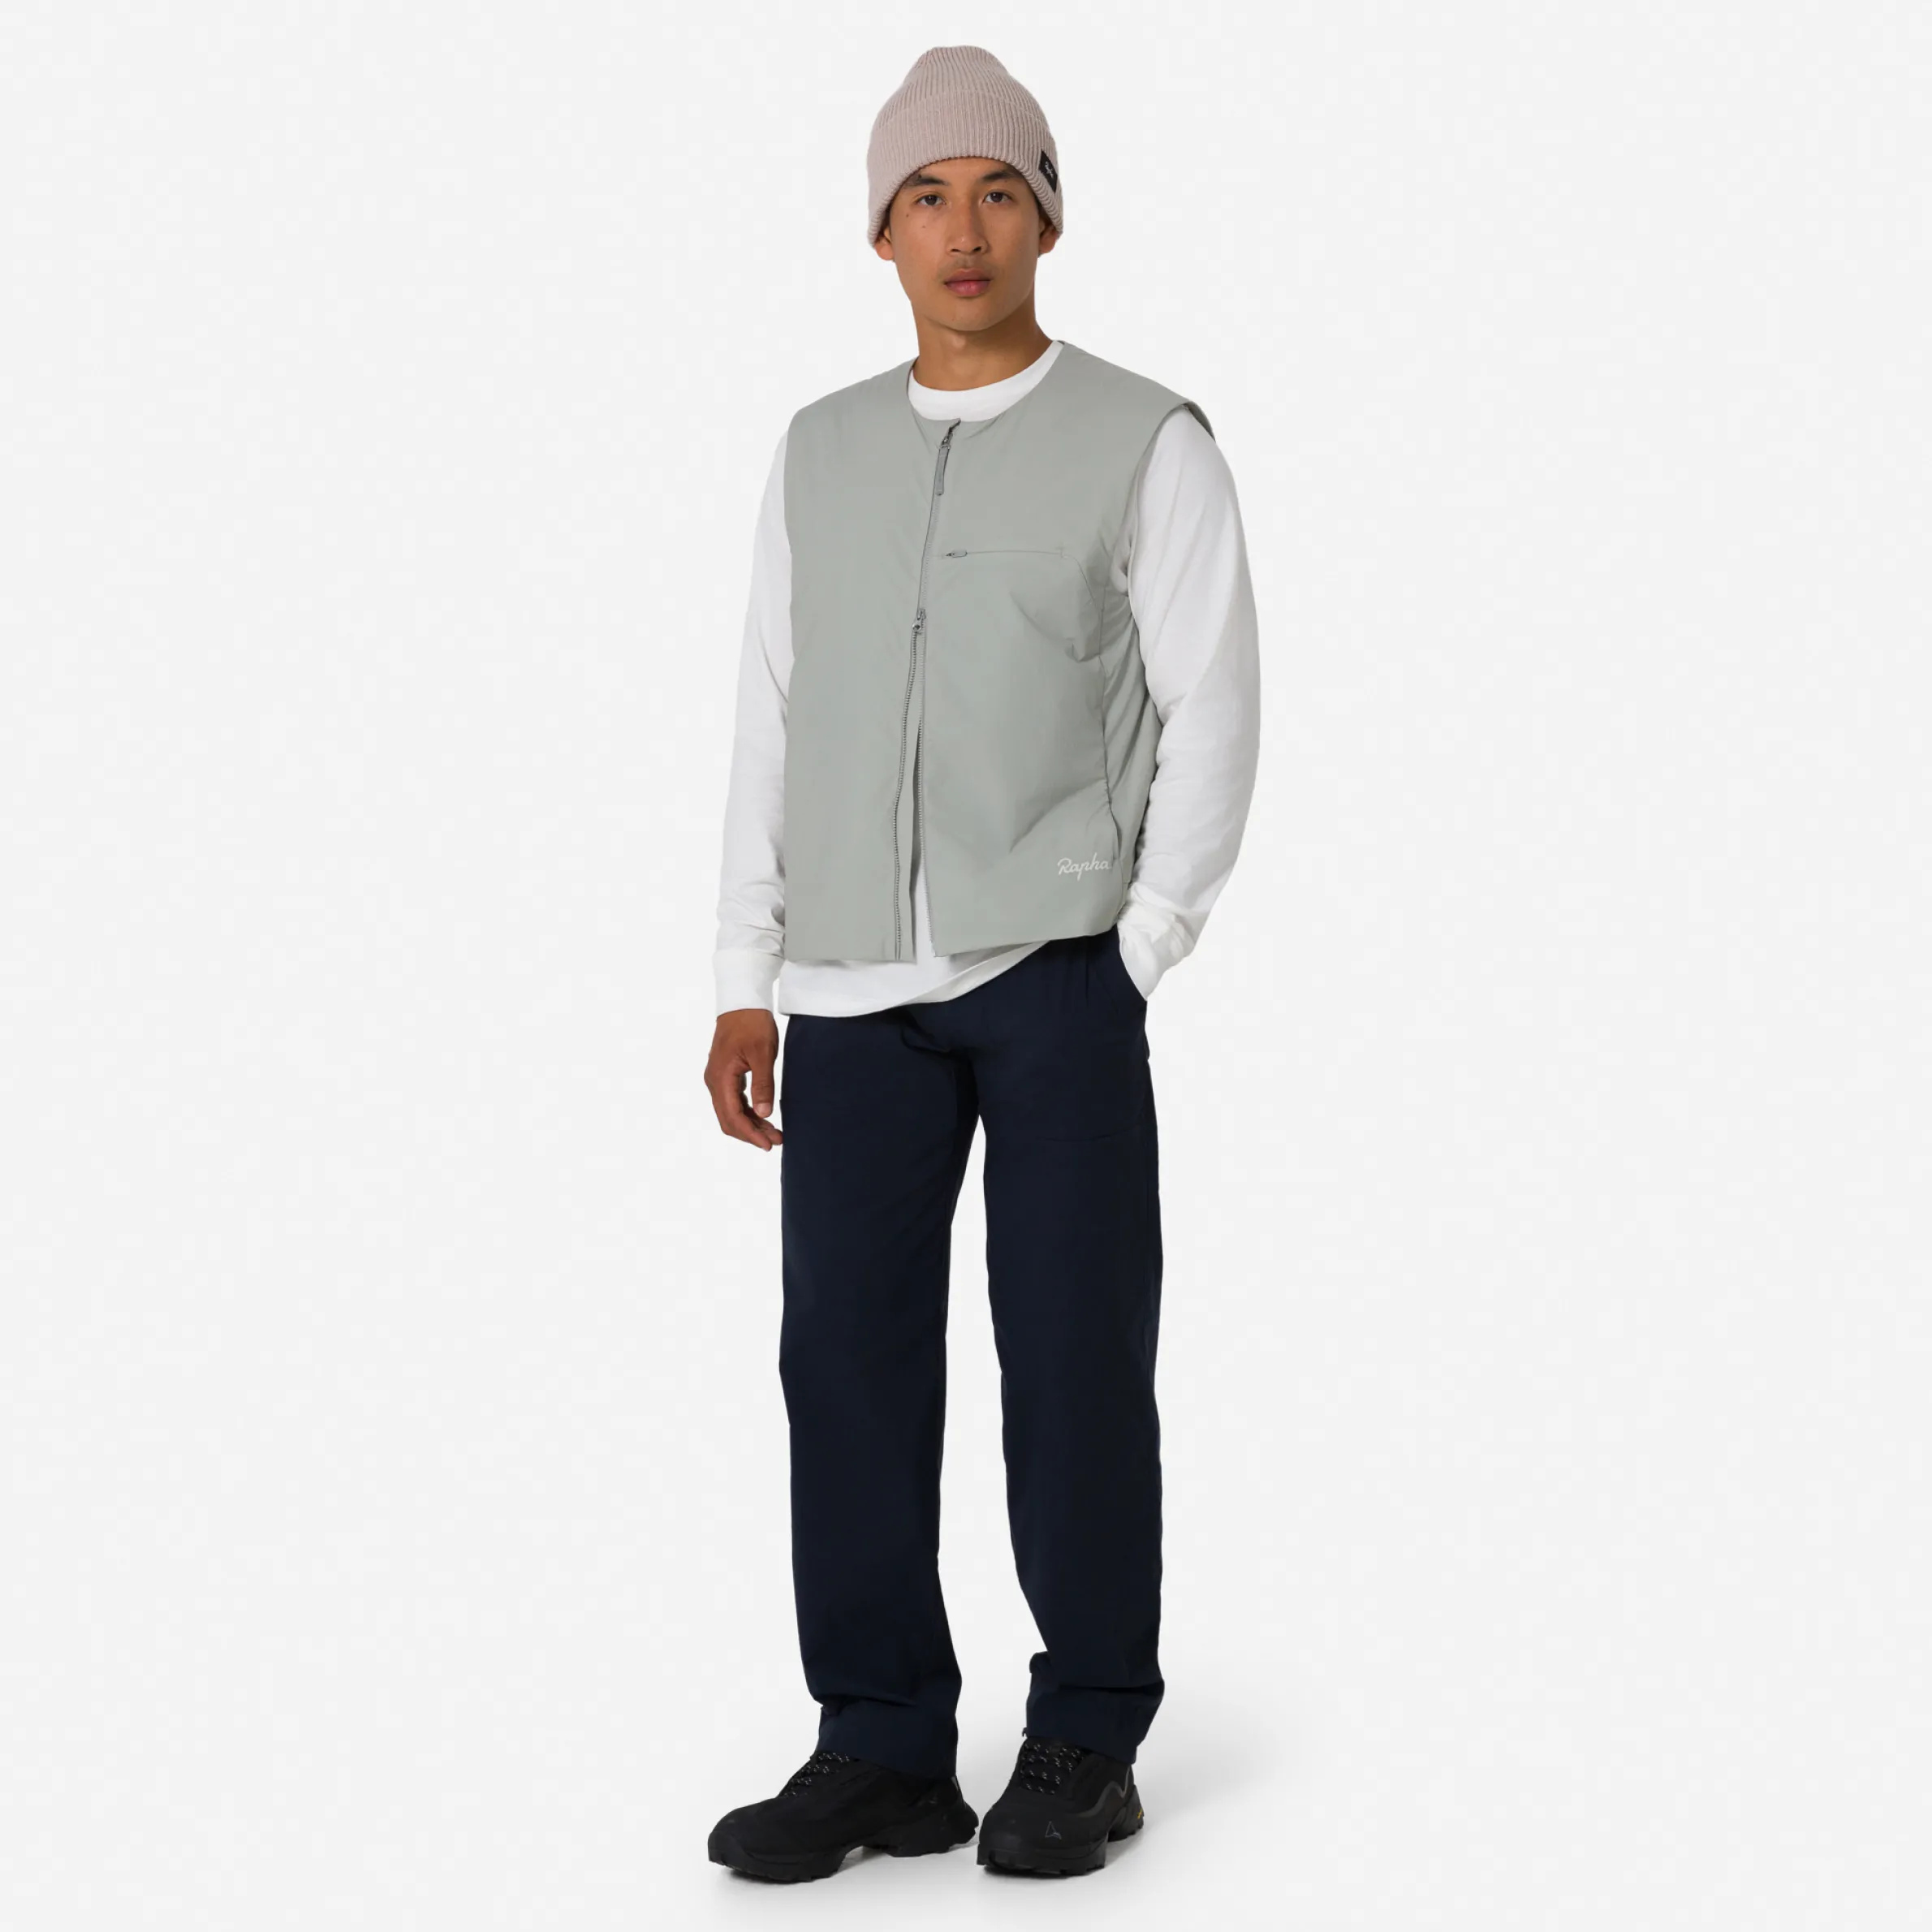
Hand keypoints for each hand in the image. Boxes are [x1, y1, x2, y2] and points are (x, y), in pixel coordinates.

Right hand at [705, 1008, 783, 1150]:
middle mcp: (714, 1081)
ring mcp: (718, 1078)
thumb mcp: (763, 1053)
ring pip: (731, 1111)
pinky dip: (747, 1112)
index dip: (750, 1134)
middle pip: (728, 1119)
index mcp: (720, 1078)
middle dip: (751, 1133)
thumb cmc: (752, 1023)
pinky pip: (733, 1100)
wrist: (742, 1001)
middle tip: (776, 1141)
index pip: (732, 1116)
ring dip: (750, 1124)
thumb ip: (763, 1084)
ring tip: (774, 1132)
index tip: (769, 1144)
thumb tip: (764, 1113)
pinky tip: (763, 1116)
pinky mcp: (725, 1074)